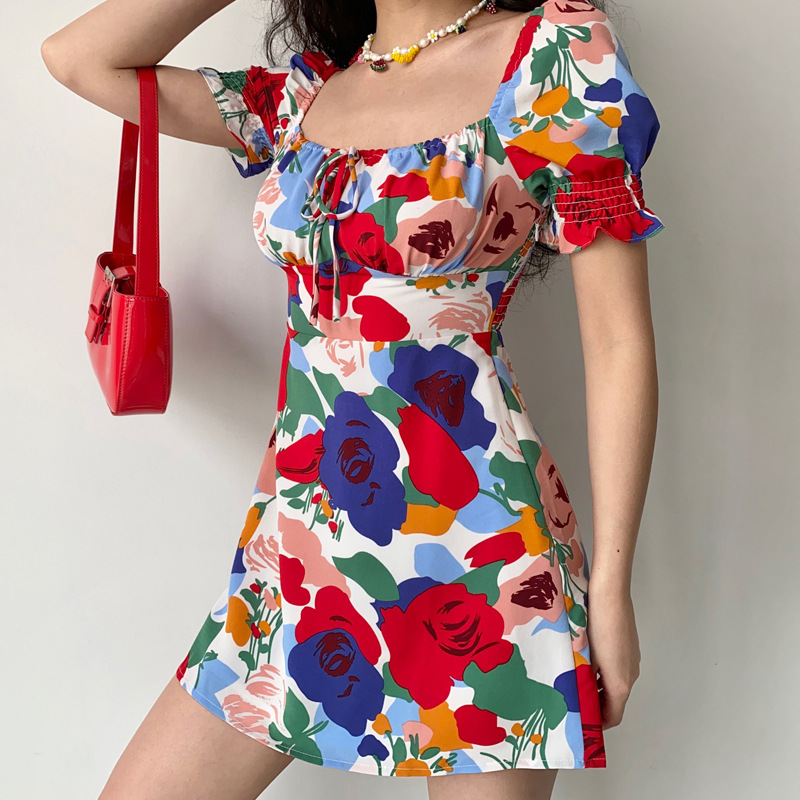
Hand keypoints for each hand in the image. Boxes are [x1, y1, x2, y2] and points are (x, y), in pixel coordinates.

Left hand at [586, 586, 640, 729]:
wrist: (610, 593)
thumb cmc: (596, 622)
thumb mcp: (584, 655)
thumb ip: (581, 679)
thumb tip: (573, 695)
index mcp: (620, 682)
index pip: (613, 716)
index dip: (597, 724)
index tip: (582, 725)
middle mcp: (630, 673)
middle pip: (614, 700)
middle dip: (595, 705)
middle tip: (573, 702)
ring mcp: (632, 659)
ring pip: (615, 683)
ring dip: (597, 687)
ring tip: (575, 680)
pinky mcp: (629, 646)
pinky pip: (618, 668)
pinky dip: (603, 672)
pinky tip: (585, 660)